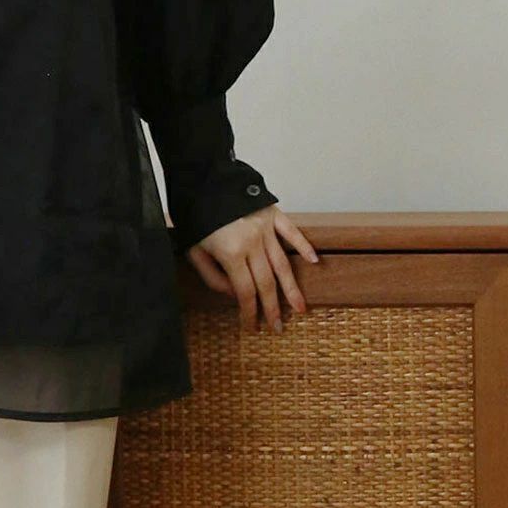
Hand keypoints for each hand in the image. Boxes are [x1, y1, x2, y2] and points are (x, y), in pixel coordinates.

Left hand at [185, 204, 317, 332]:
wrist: (202, 180)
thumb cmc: (195, 217)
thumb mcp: (194, 251)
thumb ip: (213, 276)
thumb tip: (234, 294)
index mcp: (231, 253)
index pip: (245, 291)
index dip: (250, 312)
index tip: (252, 327)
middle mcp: (252, 243)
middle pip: (266, 282)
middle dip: (273, 308)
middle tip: (279, 327)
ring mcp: (265, 228)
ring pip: (282, 263)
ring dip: (291, 288)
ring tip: (300, 307)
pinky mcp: (273, 214)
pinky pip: (292, 233)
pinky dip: (304, 246)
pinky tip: (314, 261)